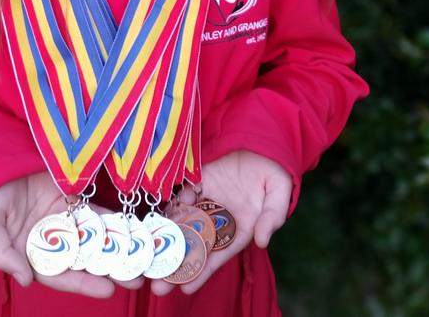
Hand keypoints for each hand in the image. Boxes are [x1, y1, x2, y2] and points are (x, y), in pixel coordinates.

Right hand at [0, 171, 142, 296]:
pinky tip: (135, 228)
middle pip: (86, 261)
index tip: (108, 290)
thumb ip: (2, 253)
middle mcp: (54, 243)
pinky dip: (115, 222)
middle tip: (139, 278)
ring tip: (145, 257)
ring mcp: (67, 222)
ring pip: (97, 239)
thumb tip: (24, 279)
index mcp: (33, 255)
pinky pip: (98, 214)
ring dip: (119, 249)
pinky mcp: (76, 201)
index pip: (61, 275)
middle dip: (111, 271)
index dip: (84, 284)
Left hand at [150, 151, 291, 296]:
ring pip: (185, 224)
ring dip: (168, 240)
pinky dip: (171, 208)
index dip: (203, 271)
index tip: (185, 288)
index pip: (220, 254)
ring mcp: (209, 200)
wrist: (264, 140)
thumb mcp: (280, 193)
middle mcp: (222, 218)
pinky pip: (183, 197)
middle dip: (178, 264)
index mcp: (241, 227)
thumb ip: (272, 217)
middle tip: (156, 285)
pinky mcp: (199, 181)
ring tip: (148, 259)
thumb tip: (261, 241)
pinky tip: (156, 221)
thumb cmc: (275, 170)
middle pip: (197, 245)